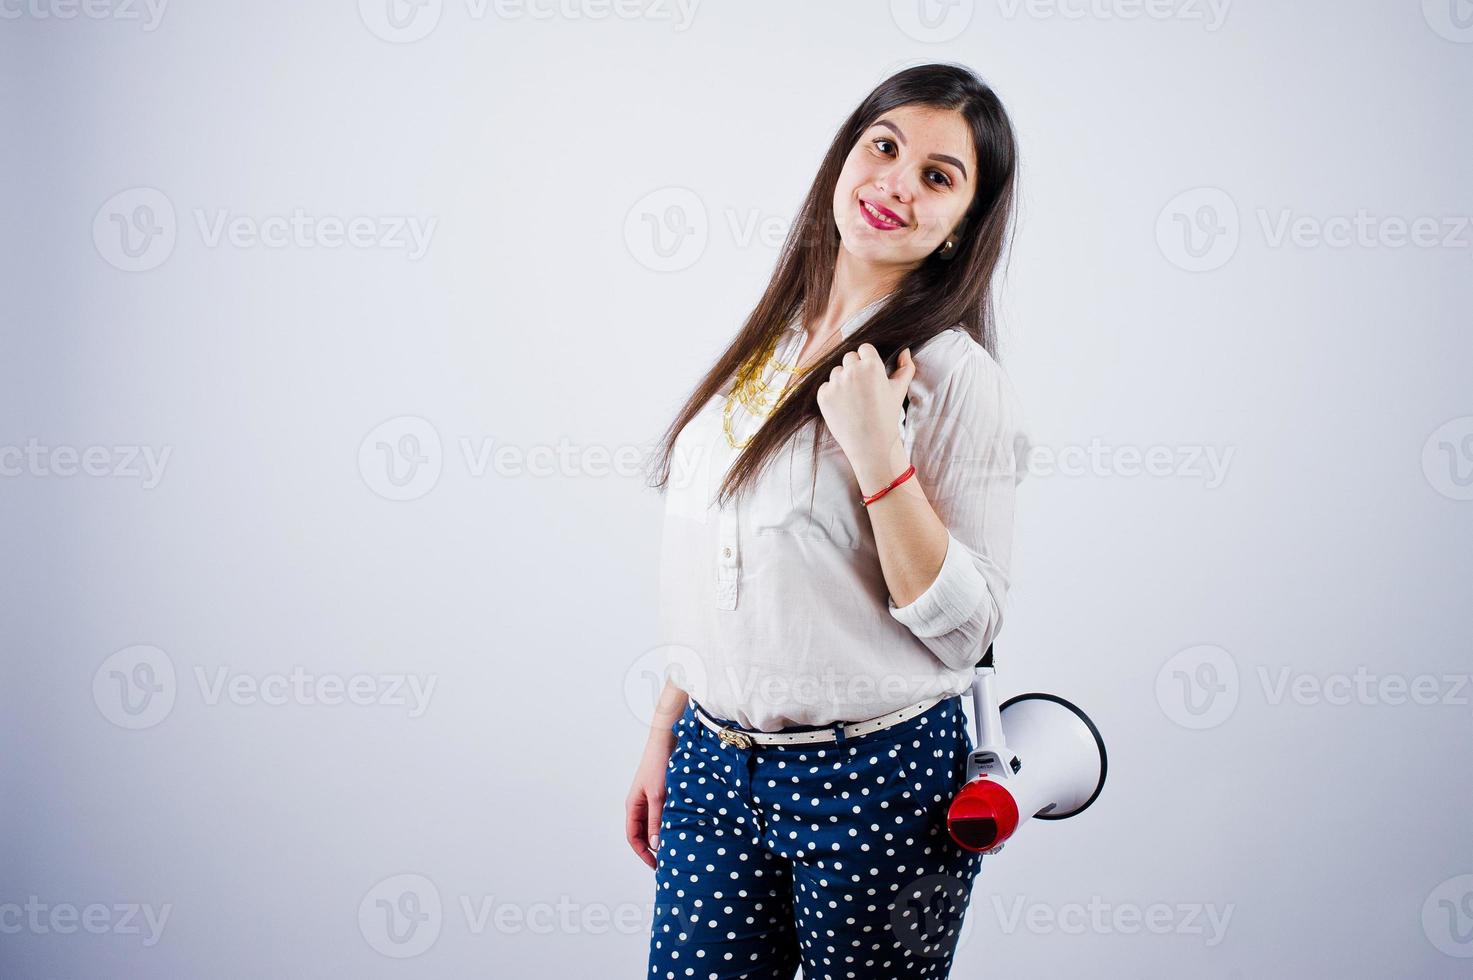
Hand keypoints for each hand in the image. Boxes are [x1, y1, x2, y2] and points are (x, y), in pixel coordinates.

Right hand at [625, 737, 672, 869]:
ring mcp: (650, 800)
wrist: (667, 742)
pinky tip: (680, 830)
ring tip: (674, 849)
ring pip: (653, 826)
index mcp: (633, 806)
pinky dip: (668, 825)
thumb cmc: (658, 765)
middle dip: (652, 849)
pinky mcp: (661, 795)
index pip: (633, 837)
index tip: (656, 865)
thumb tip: (655, 844)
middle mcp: (640, 805)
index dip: (643, 853)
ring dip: (660, 837)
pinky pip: (662, 816)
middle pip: (642, 834)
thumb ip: (656, 820)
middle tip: (666, 862)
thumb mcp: (658, 796)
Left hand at [815, 343, 913, 479]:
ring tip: (854, 399)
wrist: (870, 444)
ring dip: (843, 380)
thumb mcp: (900, 390)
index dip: (867, 360)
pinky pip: (826, 386)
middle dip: (855, 368)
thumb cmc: (887, 417)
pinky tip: (843, 406)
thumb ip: (906, 368)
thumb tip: (905, 351)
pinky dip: (832, 394)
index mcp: (871, 365)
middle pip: (849, 357)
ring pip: (836, 372)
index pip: (864, 348)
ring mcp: (835, 383)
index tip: (870, 373)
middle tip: (863, 388)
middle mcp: (851, 371)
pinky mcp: (823, 395)